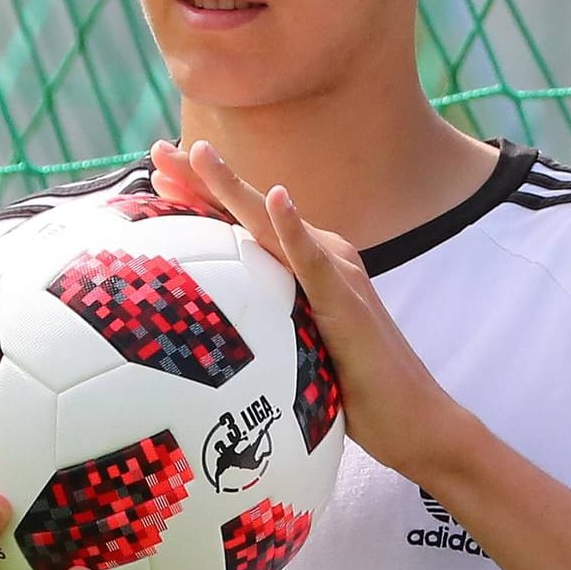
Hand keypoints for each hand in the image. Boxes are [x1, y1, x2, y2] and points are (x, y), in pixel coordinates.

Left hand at [148, 140, 474, 478]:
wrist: (414, 418)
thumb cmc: (355, 390)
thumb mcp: (298, 353)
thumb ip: (268, 331)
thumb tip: (221, 339)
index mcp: (301, 269)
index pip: (242, 228)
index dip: (199, 197)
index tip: (156, 173)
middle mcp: (320, 259)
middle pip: (248, 215)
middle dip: (202, 179)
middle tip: (157, 150)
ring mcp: (337, 276)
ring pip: (274, 226)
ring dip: (236, 189)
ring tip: (201, 156)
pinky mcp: (348, 303)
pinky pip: (316, 263)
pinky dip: (296, 230)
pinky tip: (279, 201)